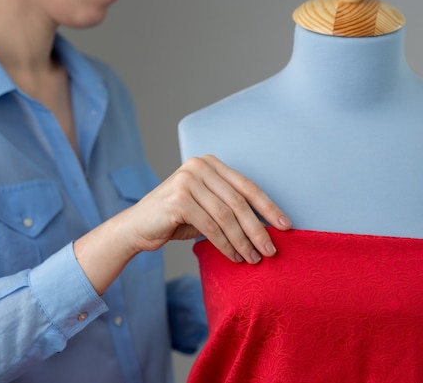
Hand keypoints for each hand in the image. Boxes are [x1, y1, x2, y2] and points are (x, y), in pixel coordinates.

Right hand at [120, 155, 290, 263]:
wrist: (137, 227)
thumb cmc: (175, 218)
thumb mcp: (207, 206)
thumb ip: (231, 208)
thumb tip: (268, 226)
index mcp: (210, 163)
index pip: (247, 186)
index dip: (268, 207)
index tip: (285, 225)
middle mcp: (199, 166)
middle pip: (238, 202)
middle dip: (258, 229)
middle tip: (271, 250)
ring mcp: (187, 181)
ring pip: (226, 216)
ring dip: (244, 241)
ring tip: (254, 258)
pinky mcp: (178, 200)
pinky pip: (211, 227)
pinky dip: (226, 245)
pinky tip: (235, 257)